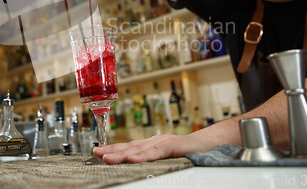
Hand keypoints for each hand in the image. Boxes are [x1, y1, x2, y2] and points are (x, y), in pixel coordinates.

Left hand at [93, 134, 210, 163]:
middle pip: (129, 147)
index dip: (112, 149)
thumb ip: (151, 159)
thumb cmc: (188, 151)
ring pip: (140, 149)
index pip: (128, 146)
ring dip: (122, 153)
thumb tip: (133, 164)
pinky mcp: (174, 146)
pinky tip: (134, 158)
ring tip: (107, 157)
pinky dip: (145, 155)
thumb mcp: (165, 156)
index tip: (97, 152)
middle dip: (111, 151)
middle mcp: (154, 141)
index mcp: (151, 144)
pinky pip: (157, 152)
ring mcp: (163, 142)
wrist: (210, 143)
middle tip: (95, 154)